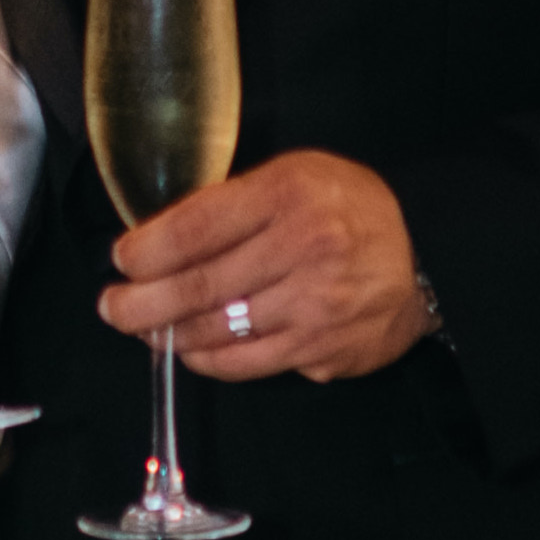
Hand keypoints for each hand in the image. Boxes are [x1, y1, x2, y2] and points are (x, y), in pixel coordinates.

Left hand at [100, 150, 434, 382]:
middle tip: (112, 308)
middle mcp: (302, 252)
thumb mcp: (297, 176)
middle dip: (141, 303)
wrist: (427, 256)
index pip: (197, 228)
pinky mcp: (322, 351)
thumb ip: (235, 202)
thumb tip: (162, 236)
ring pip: (218, 332)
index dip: (147, 250)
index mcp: (289, 196)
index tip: (122, 260)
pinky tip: (191, 348)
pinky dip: (209, 359)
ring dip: (169, 335)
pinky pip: (248, 364)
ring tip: (146, 329)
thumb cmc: (350, 210)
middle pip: (198, 287)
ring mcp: (313, 308)